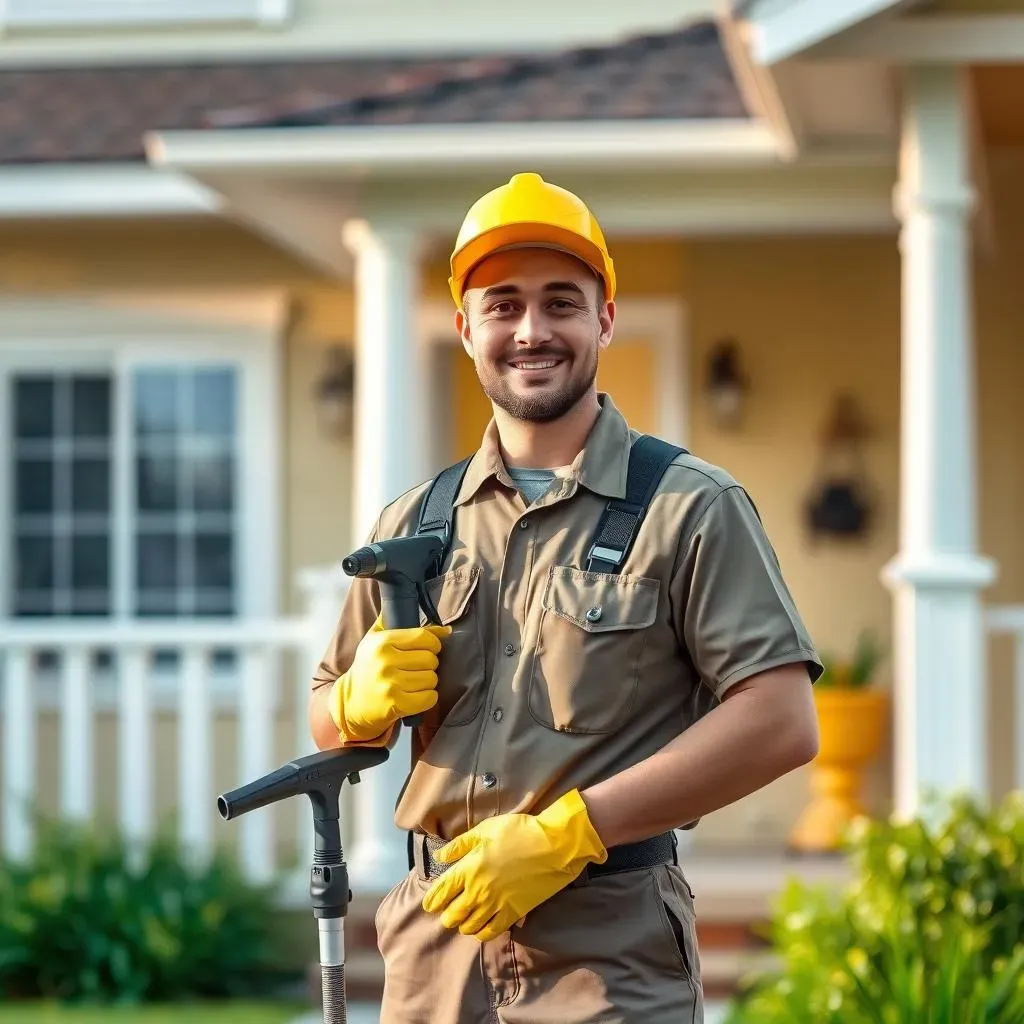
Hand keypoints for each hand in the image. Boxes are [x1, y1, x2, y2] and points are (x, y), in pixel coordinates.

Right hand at [329, 614, 450, 742]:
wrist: (351, 701)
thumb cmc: (369, 666)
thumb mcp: (378, 638)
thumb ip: (407, 625)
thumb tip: (445, 630)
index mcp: (382, 642)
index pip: (423, 637)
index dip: (433, 643)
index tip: (429, 648)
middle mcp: (385, 662)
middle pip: (430, 659)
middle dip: (430, 664)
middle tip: (418, 667)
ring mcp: (390, 684)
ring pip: (431, 679)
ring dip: (428, 681)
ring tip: (415, 681)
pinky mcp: (396, 704)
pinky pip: (429, 698)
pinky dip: (428, 697)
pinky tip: (416, 695)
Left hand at [421, 789, 606, 941]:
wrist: (552, 845)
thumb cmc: (518, 831)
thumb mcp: (485, 829)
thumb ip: (459, 845)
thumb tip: (440, 857)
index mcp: (469, 868)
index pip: (442, 891)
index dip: (433, 900)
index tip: (429, 904)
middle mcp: (479, 890)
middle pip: (453, 913)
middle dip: (447, 915)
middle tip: (446, 913)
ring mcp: (496, 904)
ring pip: (469, 925)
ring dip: (462, 924)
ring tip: (462, 920)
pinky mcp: (513, 913)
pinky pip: (490, 932)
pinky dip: (481, 933)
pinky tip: (481, 927)